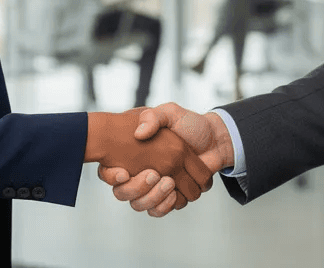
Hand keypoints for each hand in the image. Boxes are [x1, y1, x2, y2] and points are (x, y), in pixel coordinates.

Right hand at [96, 103, 234, 216]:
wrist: (214, 138)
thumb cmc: (190, 124)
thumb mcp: (170, 113)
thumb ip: (154, 117)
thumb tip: (140, 133)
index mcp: (135, 153)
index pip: (109, 170)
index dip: (110, 176)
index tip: (123, 173)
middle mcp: (140, 172)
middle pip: (124, 193)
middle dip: (137, 188)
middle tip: (154, 174)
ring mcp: (154, 186)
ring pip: (141, 204)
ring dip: (154, 197)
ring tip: (170, 183)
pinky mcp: (170, 196)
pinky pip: (159, 210)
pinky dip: (166, 205)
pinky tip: (175, 193)